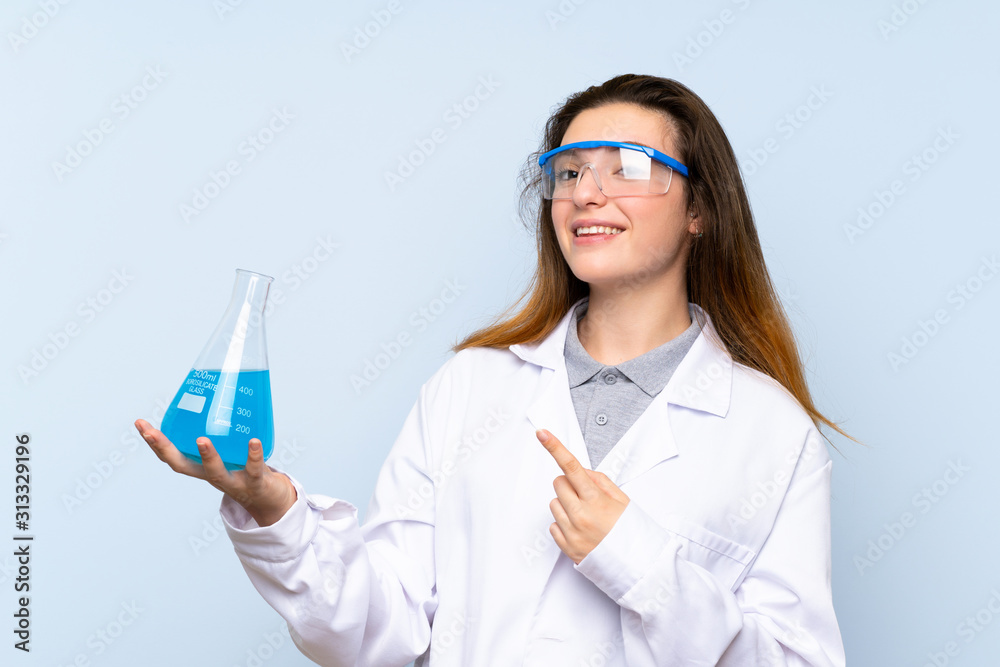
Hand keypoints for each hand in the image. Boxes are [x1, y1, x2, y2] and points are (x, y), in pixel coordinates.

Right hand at [134, 418, 296, 526]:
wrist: (270, 499)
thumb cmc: (247, 468)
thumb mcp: (230, 450)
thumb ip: (222, 428)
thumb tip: (218, 388)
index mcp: (202, 467)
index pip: (171, 455)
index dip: (154, 442)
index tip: (140, 423)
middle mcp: (211, 476)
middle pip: (182, 465)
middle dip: (163, 448)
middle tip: (150, 432)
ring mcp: (232, 482)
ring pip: (216, 472)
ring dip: (207, 457)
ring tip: (201, 440)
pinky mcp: (255, 483)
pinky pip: (254, 469)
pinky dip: (253, 455)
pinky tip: (254, 441)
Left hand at [536, 428, 629, 564]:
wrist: (637, 566)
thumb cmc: (631, 531)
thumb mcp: (623, 500)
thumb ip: (600, 481)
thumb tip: (581, 471)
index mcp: (595, 500)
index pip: (571, 467)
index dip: (554, 447)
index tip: (542, 434)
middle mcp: (580, 515)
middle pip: (558, 483)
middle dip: (569, 485)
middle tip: (586, 496)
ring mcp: (571, 532)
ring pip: (554, 503)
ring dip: (566, 505)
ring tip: (586, 516)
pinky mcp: (566, 547)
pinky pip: (553, 525)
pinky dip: (564, 524)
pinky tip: (581, 530)